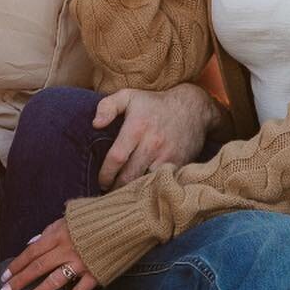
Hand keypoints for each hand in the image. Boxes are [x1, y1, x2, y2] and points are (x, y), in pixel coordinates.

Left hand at [0, 218, 96, 289]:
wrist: (125, 221)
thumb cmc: (95, 218)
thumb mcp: (69, 218)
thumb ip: (50, 231)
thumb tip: (32, 242)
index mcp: (59, 234)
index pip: (32, 251)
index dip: (17, 264)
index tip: (5, 276)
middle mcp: (67, 249)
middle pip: (38, 267)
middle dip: (20, 281)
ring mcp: (81, 263)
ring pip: (53, 281)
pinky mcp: (95, 274)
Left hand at [93, 82, 219, 189]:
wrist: (193, 108)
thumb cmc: (154, 104)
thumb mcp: (129, 96)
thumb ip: (107, 106)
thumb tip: (95, 125)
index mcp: (137, 127)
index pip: (117, 158)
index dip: (106, 174)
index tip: (101, 181)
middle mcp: (152, 143)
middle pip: (129, 176)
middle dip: (116, 188)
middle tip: (110, 192)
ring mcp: (168, 155)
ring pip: (145, 182)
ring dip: (133, 191)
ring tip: (124, 194)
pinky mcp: (180, 164)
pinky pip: (161, 182)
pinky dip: (151, 188)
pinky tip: (144, 190)